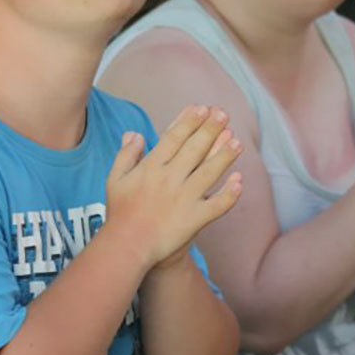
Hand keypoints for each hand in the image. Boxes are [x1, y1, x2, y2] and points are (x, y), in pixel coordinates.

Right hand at [107, 106, 243, 269]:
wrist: (128, 246)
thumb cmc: (120, 213)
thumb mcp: (115, 179)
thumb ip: (126, 155)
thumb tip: (135, 133)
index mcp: (151, 168)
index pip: (173, 138)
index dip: (188, 122)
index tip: (201, 108)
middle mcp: (169, 180)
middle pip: (194, 149)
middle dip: (210, 129)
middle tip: (223, 114)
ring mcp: (184, 199)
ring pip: (209, 173)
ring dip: (224, 156)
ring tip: (236, 141)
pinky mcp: (194, 220)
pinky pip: (216, 206)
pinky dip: (229, 194)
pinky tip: (239, 182)